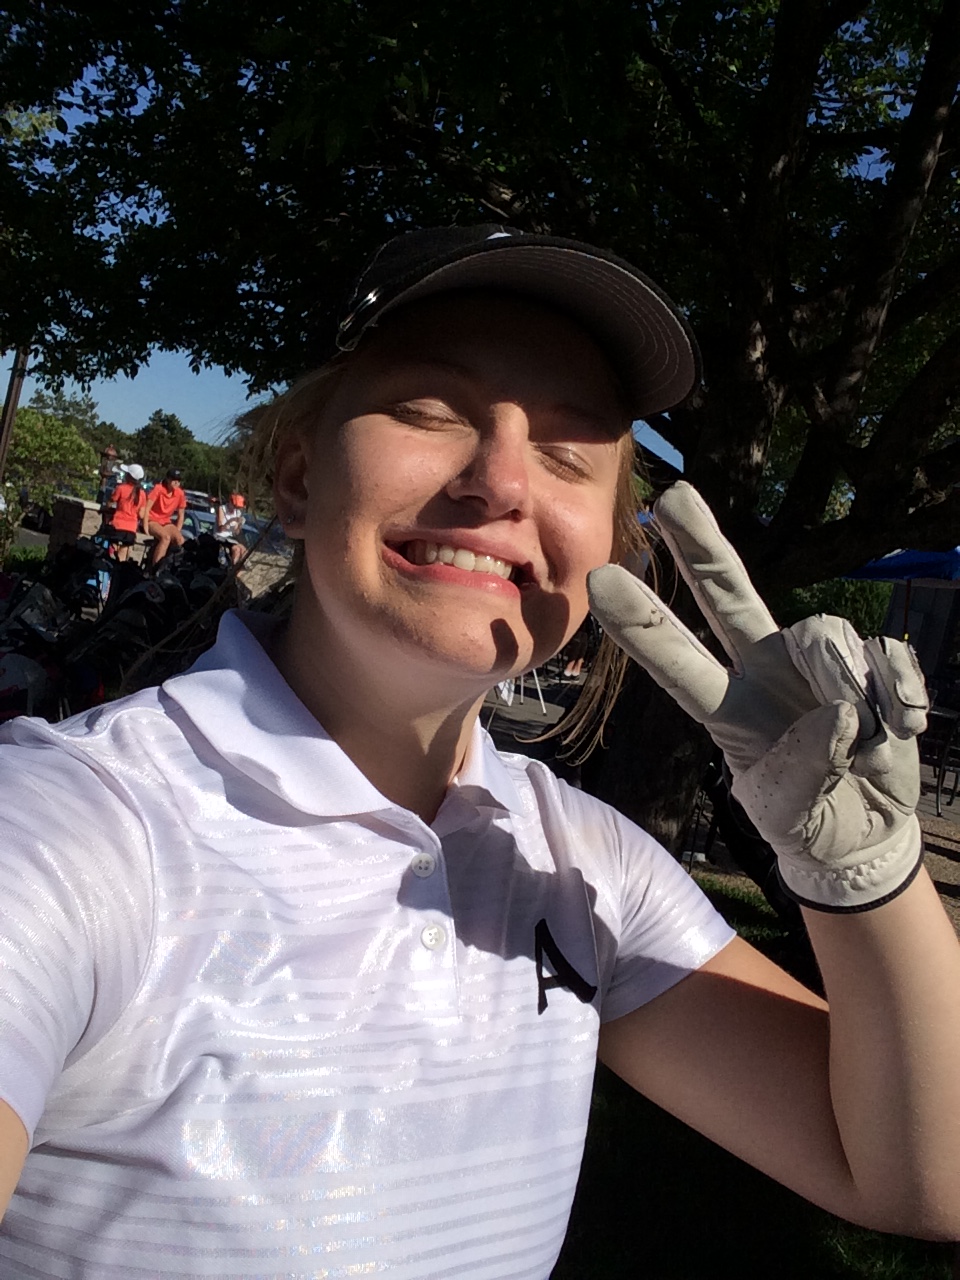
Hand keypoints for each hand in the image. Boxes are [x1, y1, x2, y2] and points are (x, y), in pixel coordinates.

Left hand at [587, 482, 928, 910]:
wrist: (864, 832)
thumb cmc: (808, 817)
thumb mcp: (791, 810)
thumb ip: (807, 764)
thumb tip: (841, 713)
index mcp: (729, 708)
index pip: (678, 661)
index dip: (641, 625)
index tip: (598, 583)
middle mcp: (765, 669)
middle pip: (730, 597)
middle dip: (701, 547)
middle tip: (671, 497)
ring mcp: (816, 663)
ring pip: (826, 635)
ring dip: (847, 685)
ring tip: (866, 740)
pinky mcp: (871, 663)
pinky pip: (885, 655)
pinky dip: (898, 695)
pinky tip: (900, 728)